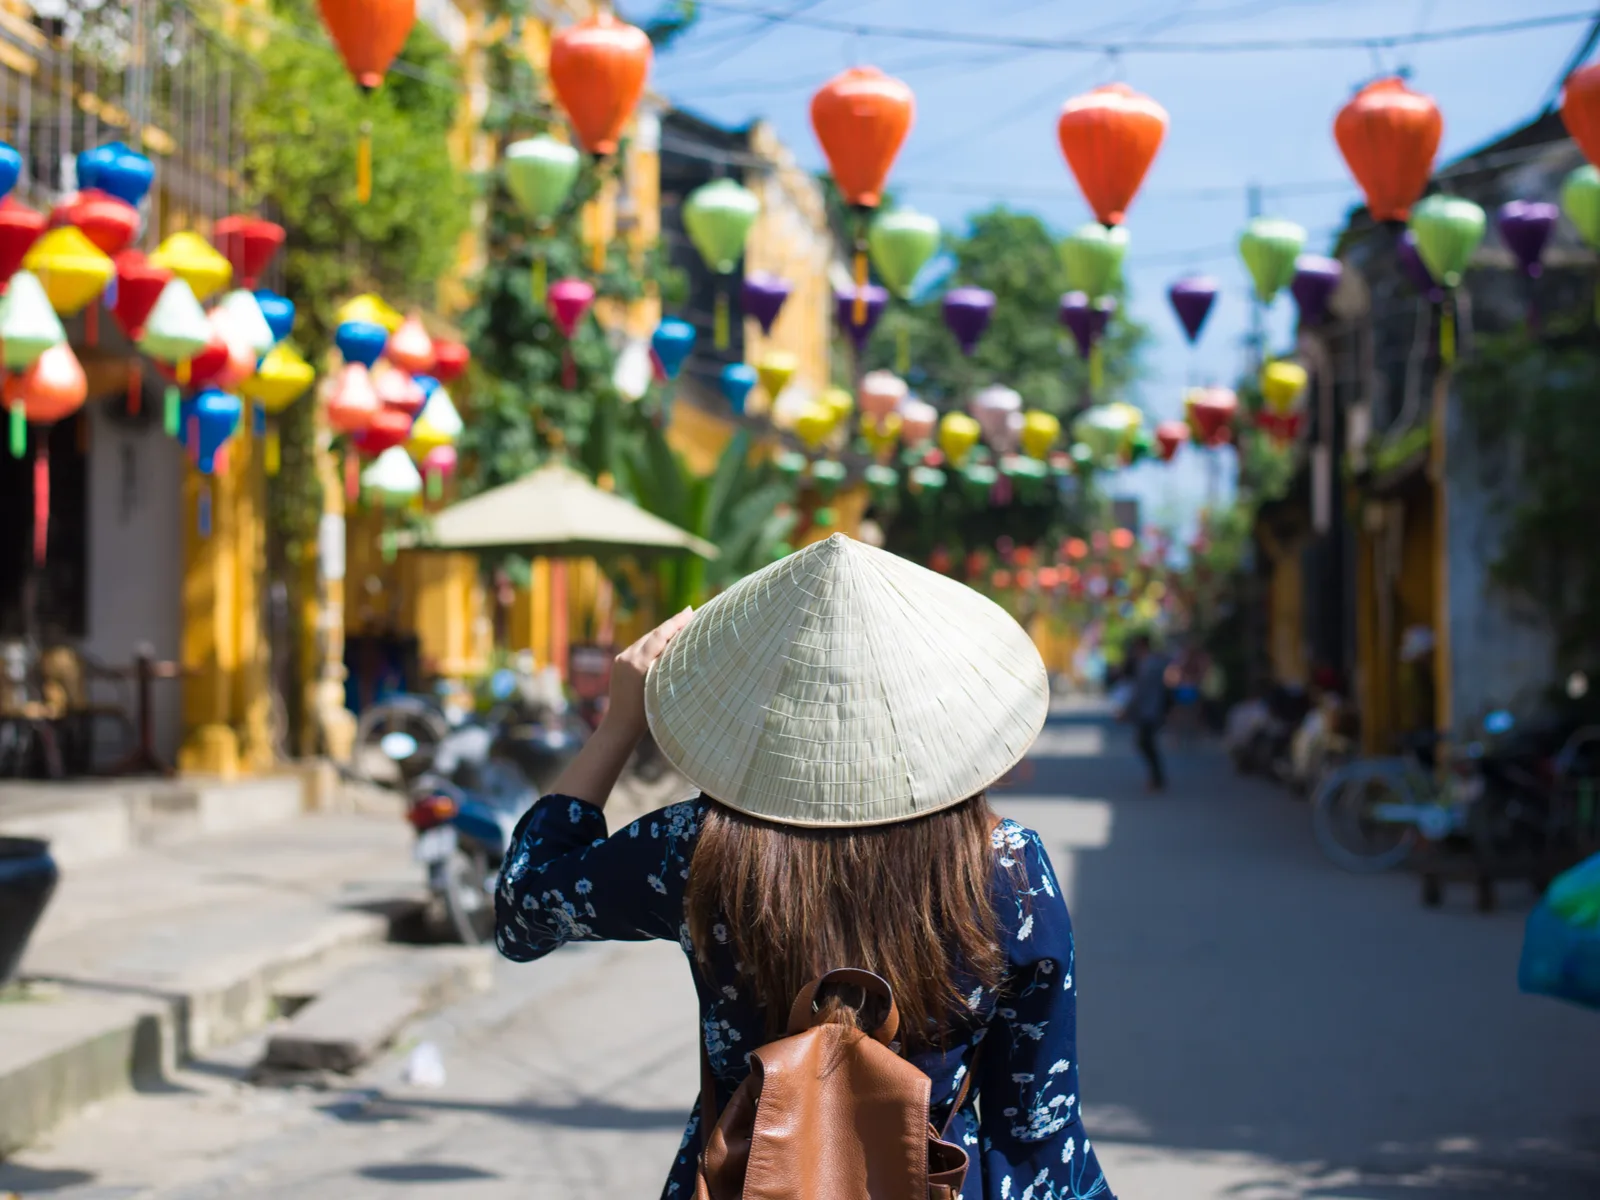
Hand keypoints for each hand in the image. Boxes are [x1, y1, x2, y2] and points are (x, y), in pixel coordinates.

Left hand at [605, 608, 693, 738]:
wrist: (620, 724)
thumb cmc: (647, 713)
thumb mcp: (662, 687)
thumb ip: (668, 664)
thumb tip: (682, 645)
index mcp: (639, 663)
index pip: (660, 635)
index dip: (676, 622)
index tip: (689, 611)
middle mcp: (627, 657)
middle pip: (653, 634)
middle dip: (670, 625)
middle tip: (689, 616)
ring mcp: (621, 659)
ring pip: (645, 640)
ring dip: (661, 635)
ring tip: (680, 628)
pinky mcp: (618, 662)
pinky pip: (638, 648)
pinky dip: (651, 644)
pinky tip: (662, 645)